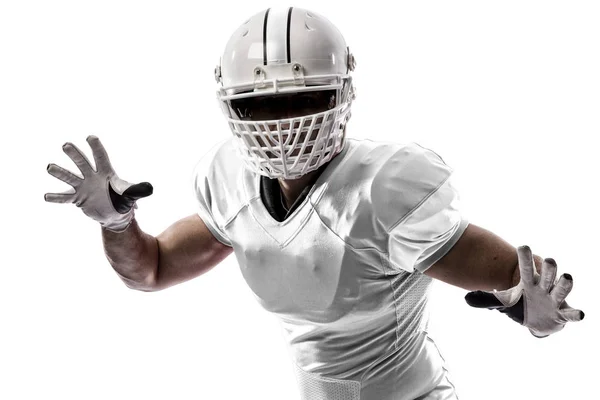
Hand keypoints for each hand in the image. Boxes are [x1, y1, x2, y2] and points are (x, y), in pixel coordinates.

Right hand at [44, 135, 152, 231]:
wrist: (115, 215)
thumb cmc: (123, 201)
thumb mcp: (130, 196)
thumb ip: (137, 190)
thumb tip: (150, 188)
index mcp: (106, 173)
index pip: (101, 158)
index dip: (96, 148)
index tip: (90, 137)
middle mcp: (92, 177)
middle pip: (83, 163)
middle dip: (75, 155)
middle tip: (66, 145)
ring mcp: (83, 187)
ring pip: (70, 177)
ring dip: (60, 172)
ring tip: (49, 167)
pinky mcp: (78, 199)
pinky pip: (65, 198)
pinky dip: (56, 197)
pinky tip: (45, 196)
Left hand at [465, 245, 583, 337]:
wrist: (536, 320)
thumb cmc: (519, 306)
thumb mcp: (502, 303)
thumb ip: (486, 299)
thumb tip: (466, 298)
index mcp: (529, 282)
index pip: (526, 268)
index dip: (524, 258)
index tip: (523, 246)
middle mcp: (543, 287)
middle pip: (546, 275)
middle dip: (548, 268)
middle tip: (548, 259)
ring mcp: (553, 300)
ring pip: (560, 289)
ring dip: (564, 284)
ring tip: (568, 277)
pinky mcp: (561, 314)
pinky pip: (569, 314)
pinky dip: (575, 314)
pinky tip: (580, 314)